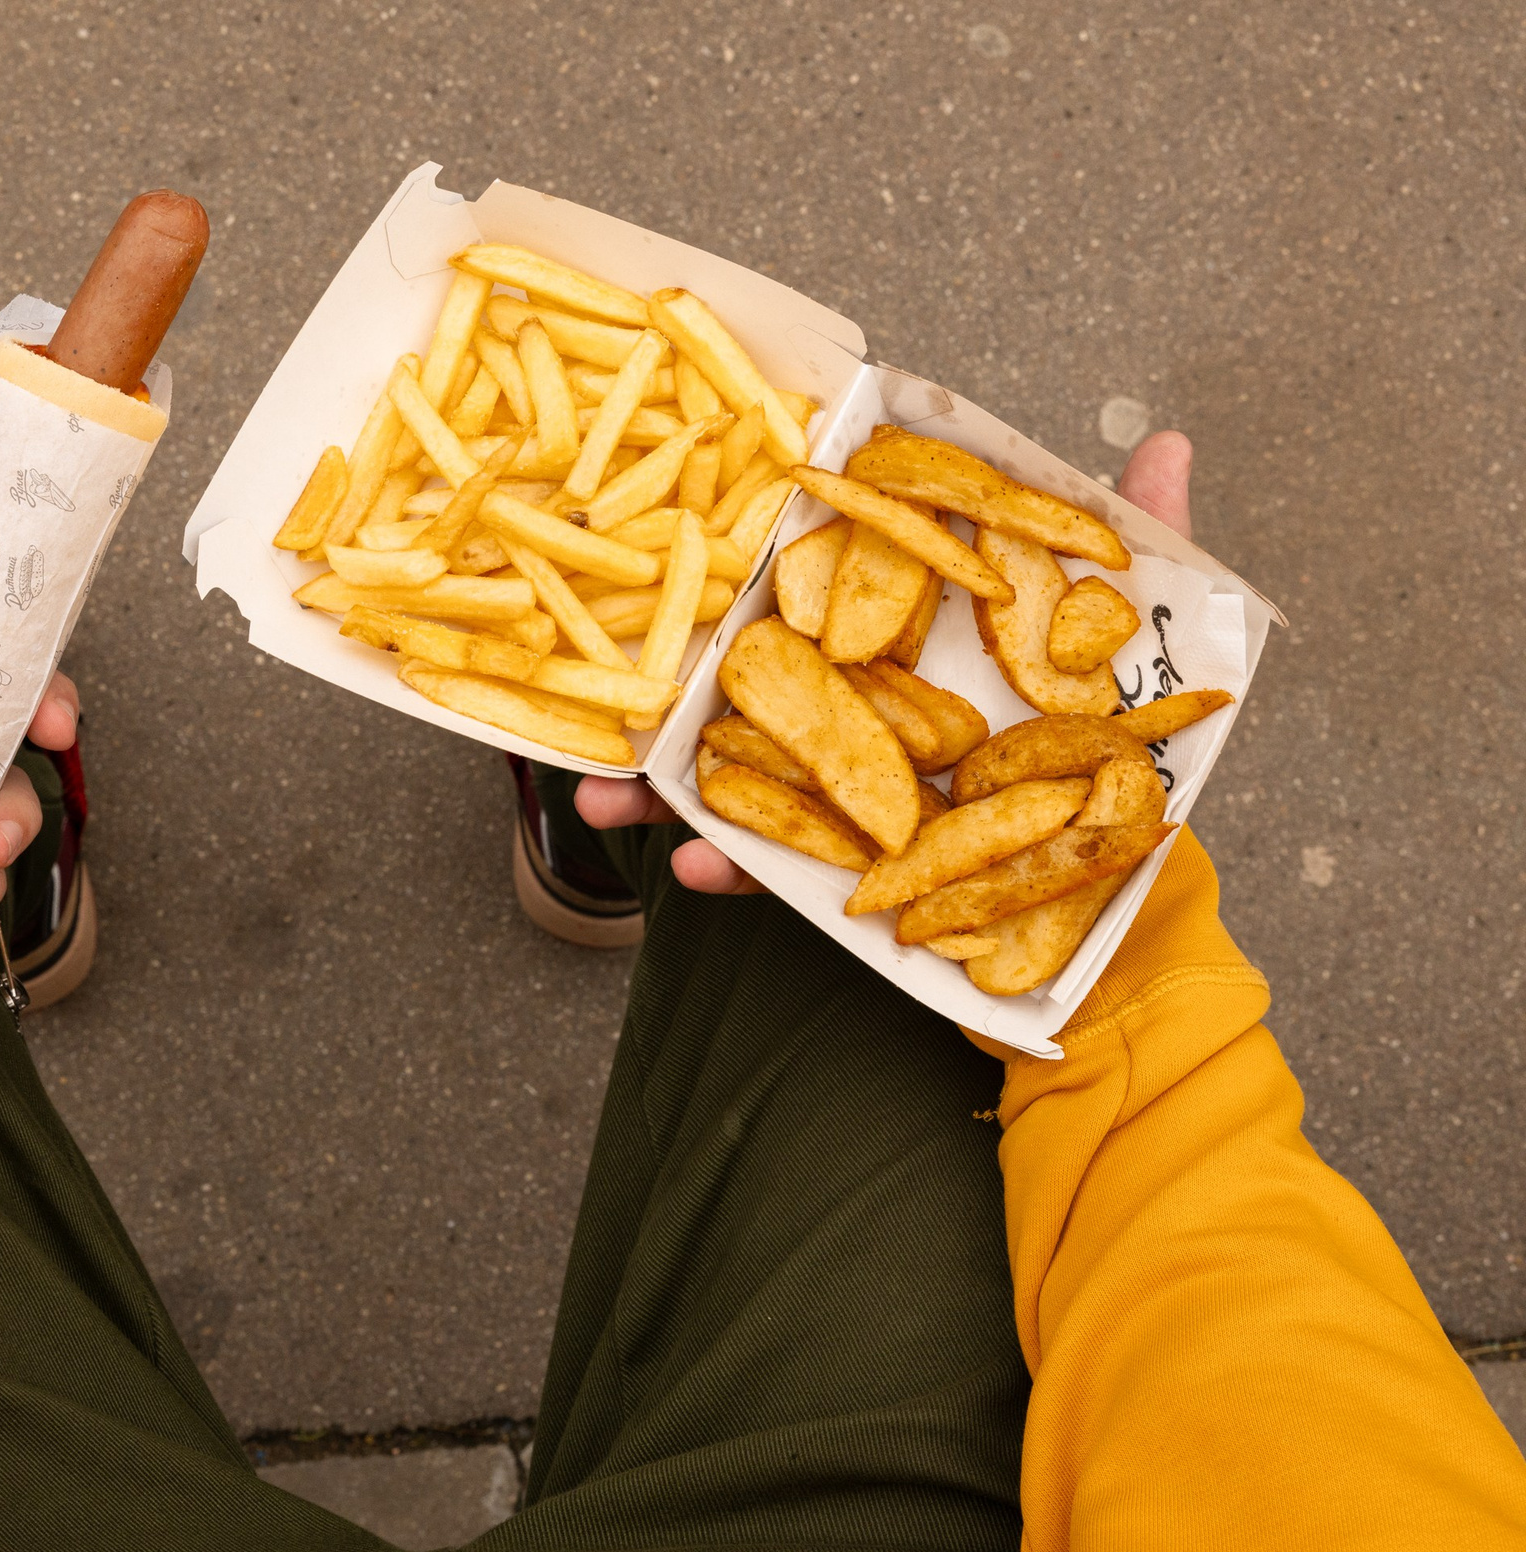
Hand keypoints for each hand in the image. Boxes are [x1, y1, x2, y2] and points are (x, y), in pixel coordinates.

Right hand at [571, 430, 1197, 896]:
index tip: (664, 547)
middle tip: (602, 671)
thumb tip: (1175, 438)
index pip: (806, 582)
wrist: (1119, 889)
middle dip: (659, 677)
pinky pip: (766, 858)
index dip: (730, 569)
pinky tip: (698, 868)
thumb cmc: (1113, 741)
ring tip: (606, 795)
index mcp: (899, 622)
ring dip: (655, 783)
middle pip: (740, 673)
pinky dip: (726, 863)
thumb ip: (1135, 539)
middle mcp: (854, 691)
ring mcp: (838, 776)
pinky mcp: (837, 857)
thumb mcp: (1126, 632)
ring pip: (726, 766)